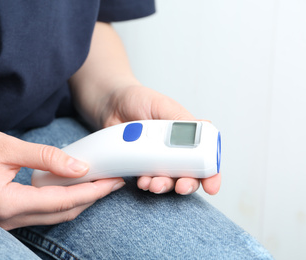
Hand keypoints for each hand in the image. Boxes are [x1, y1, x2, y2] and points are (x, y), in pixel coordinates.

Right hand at [0, 118, 124, 229]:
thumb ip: (46, 157)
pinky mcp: (6, 212)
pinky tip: (74, 185)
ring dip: (79, 199)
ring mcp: (6, 219)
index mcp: (7, 204)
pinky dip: (62, 198)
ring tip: (100, 182)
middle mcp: (8, 219)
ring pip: (54, 214)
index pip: (62, 201)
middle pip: (63, 212)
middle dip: (91, 197)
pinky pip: (43, 210)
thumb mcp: (7, 146)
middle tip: (113, 181)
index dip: (92, 192)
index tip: (113, 181)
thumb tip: (79, 167)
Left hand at [100, 85, 220, 194]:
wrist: (112, 105)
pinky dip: (146, 183)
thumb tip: (205, 126)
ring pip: (167, 181)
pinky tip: (141, 181)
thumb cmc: (140, 100)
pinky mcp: (140, 166)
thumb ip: (181, 119)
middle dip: (186, 185)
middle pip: (188, 176)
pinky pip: (146, 179)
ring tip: (153, 183)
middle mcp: (175, 152)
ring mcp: (157, 161)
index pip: (205, 159)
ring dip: (163, 186)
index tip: (211, 186)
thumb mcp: (163, 105)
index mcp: (187, 136)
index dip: (211, 175)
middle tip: (180, 186)